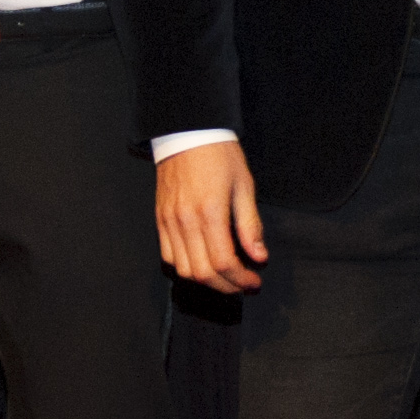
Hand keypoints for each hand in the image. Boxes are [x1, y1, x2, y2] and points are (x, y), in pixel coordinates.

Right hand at [155, 138, 266, 293]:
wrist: (187, 132)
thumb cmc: (219, 155)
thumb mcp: (244, 186)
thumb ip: (250, 225)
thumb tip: (259, 256)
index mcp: (210, 212)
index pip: (224, 262)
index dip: (240, 279)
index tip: (253, 282)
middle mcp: (186, 221)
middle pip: (203, 273)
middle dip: (226, 286)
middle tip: (243, 285)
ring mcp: (170, 221)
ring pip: (183, 270)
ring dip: (206, 281)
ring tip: (225, 278)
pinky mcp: (160, 219)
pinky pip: (168, 256)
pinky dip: (185, 268)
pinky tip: (202, 265)